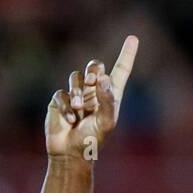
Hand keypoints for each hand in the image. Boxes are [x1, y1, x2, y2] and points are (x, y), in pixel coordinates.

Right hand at [45, 35, 138, 159]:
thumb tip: (102, 77)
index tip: (133, 38)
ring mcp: (76, 95)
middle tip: (92, 83)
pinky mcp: (59, 101)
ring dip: (78, 93)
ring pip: (76, 77)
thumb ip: (107, 100)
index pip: (120, 70)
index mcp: (111, 95)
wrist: (71, 154)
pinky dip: (66, 106)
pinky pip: (61, 94)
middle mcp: (94, 92)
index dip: (127, 54)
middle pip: (94, 66)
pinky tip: (71, 120)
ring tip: (80, 111)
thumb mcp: (106, 122)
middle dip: (93, 71)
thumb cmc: (93, 140)